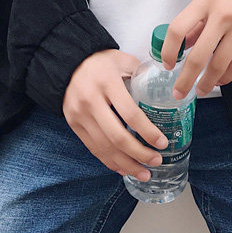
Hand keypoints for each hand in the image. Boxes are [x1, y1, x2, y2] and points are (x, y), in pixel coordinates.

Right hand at [62, 49, 169, 180]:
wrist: (67, 62)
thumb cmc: (100, 61)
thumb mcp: (122, 59)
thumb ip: (141, 73)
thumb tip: (164, 89)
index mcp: (107, 82)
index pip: (130, 113)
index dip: (147, 132)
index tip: (162, 142)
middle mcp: (91, 101)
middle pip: (117, 137)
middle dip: (139, 154)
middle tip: (156, 161)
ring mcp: (80, 115)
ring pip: (104, 148)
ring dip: (126, 164)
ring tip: (144, 173)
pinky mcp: (73, 125)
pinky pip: (93, 148)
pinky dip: (110, 161)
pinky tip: (124, 168)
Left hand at [161, 0, 231, 98]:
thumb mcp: (206, 1)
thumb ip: (193, 25)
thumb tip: (179, 51)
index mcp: (205, 1)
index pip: (178, 29)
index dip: (169, 50)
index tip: (167, 64)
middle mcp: (223, 14)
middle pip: (198, 56)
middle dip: (186, 79)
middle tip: (179, 91)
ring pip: (219, 65)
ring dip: (206, 83)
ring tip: (200, 90)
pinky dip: (226, 77)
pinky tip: (218, 81)